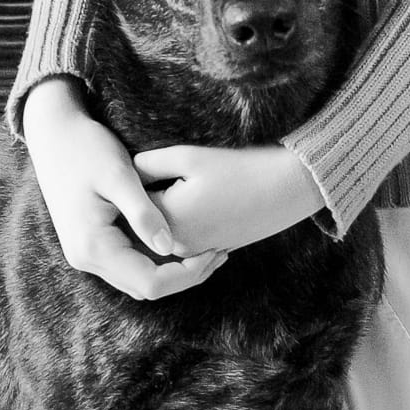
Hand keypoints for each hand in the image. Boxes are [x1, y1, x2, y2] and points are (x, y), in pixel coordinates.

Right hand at [22, 79, 227, 301]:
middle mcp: (86, 258)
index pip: (150, 282)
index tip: (215, 251)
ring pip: (138, 279)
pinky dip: (156, 258)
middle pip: (145, 287)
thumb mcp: (119, 175)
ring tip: (205, 247)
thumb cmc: (86, 147)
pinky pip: (130, 263)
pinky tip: (179, 237)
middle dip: (184, 275)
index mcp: (93, 246)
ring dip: (172, 270)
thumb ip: (143, 213)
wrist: (53, 133)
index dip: (187, 275)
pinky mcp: (91, 243)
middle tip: (218, 252)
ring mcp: (86, 253)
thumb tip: (169, 247)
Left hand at [132, 143, 324, 257]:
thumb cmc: (238, 168)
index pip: (128, 203)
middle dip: (138, 202)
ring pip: (159, 234)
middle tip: (141, 175)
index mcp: (167, 219)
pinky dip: (176, 225)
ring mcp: (195, 252)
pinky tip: (186, 201)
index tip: (129, 164)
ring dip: (157, 215)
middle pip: (141, 224)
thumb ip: (148, 163)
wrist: (286, 189)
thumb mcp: (187, 156)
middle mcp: (176, 244)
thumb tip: (123, 170)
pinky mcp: (210, 252)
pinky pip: (179, 241)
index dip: (128, 181)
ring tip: (165, 187)